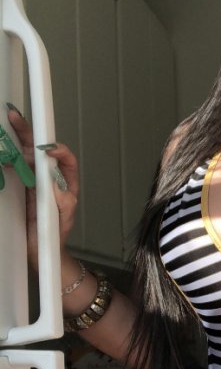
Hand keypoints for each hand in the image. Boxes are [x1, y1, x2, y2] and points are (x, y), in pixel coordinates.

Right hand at [6, 106, 79, 269]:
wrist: (40, 250)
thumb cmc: (55, 235)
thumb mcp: (62, 220)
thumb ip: (64, 203)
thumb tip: (59, 185)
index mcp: (66, 184)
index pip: (66, 160)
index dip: (58, 150)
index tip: (47, 148)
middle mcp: (51, 179)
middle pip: (42, 151)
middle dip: (31, 133)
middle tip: (16, 117)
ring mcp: (36, 181)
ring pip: (27, 155)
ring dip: (18, 140)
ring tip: (9, 124)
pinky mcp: (23, 186)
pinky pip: (16, 167)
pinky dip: (9, 157)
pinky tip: (3, 153)